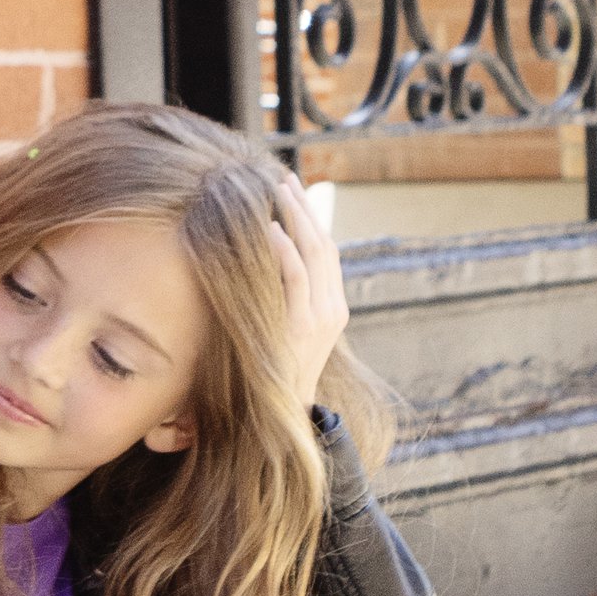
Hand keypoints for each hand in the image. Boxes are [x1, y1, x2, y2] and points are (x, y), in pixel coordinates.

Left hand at [268, 170, 349, 408]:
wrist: (282, 416)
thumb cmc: (276, 375)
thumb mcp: (285, 332)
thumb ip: (284, 302)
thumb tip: (263, 269)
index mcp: (333, 307)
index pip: (326, 251)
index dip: (312, 219)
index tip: (293, 192)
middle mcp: (333, 309)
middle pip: (323, 244)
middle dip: (304, 208)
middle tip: (284, 179)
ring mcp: (321, 318)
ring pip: (314, 254)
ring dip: (296, 218)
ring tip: (278, 190)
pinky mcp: (302, 327)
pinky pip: (297, 279)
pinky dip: (286, 251)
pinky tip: (272, 229)